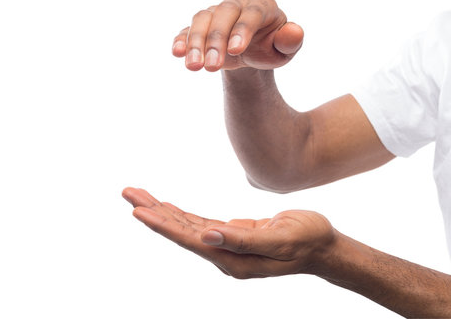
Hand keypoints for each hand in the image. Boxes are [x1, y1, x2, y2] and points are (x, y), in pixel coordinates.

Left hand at [122, 187, 336, 278]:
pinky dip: (180, 214)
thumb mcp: (279, 239)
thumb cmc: (307, 240)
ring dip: (162, 210)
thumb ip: (243, 240)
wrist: (323, 246)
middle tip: (127, 192)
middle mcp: (224, 254)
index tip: (137, 210)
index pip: (188, 239)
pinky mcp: (232, 236)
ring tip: (138, 195)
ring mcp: (226, 246)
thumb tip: (206, 237)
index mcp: (232, 259)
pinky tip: (167, 207)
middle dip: (153, 211)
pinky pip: (199, 224)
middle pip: (180, 231)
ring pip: (186, 226)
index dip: (162, 225)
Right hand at [172, 0, 303, 71]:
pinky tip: (177, 52)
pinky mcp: (201, 25)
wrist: (254, 52)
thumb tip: (294, 32)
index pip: (252, 13)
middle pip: (224, 14)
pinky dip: (182, 39)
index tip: (235, 51)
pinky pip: (188, 28)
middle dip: (216, 40)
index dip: (243, 30)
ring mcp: (216, 12)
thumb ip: (291, 41)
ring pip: (202, 19)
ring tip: (194, 67)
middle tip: (211, 67)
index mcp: (262, 4)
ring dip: (196, 43)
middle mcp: (237, 3)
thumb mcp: (285, 49)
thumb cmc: (272, 47)